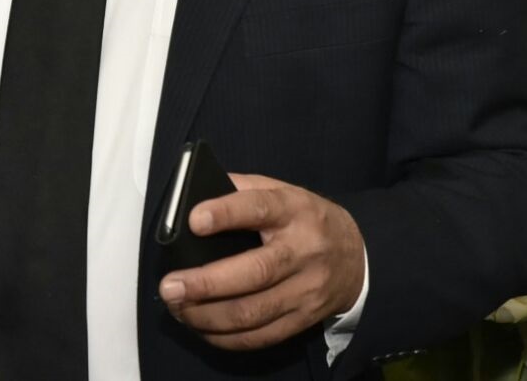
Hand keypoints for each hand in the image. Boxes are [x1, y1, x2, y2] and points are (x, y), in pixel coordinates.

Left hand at [157, 173, 365, 351]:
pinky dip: (226, 338)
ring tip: (178, 309)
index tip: (193, 221)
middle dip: (206, 284)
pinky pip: (261, 336)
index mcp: (293, 210)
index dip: (226, 214)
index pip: (260, 208)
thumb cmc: (305, 219)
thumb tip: (193, 194)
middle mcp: (302, 251)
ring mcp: (305, 290)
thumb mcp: (282, 191)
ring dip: (208, 316)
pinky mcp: (304, 319)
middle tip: (169, 286)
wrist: (357, 257)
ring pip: (254, 312)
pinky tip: (201, 328)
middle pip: (255, 272)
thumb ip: (242, 189)